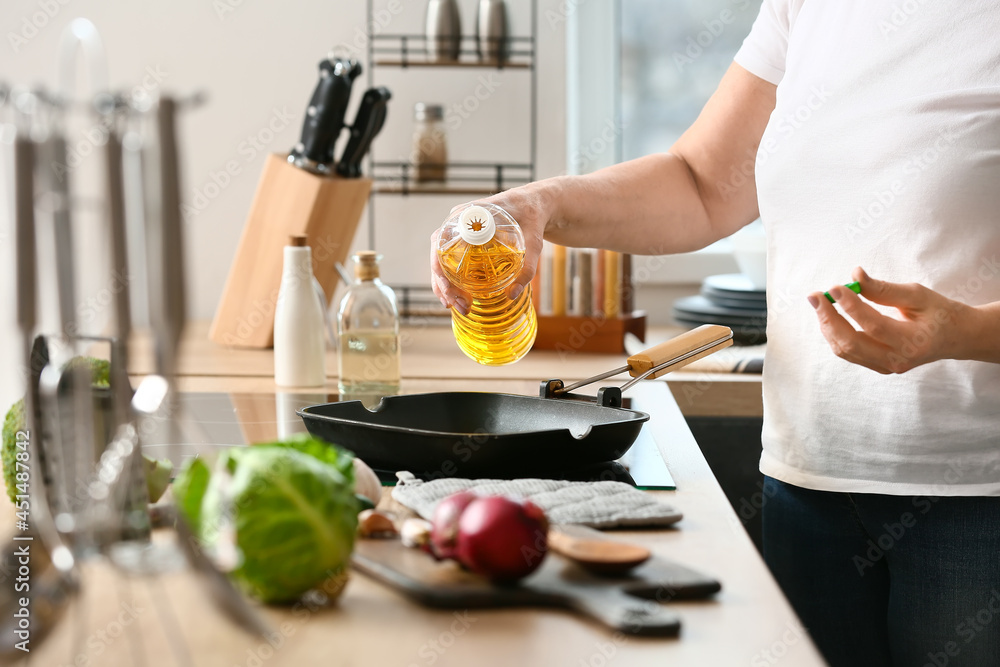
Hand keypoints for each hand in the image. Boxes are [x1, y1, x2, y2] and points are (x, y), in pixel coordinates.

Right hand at [430, 180, 555, 314]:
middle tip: (455, 304)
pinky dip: (451, 278)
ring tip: (457, 306)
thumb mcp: (533, 242)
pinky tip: (456, 297)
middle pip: (438, 254)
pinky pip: (451, 259)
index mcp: (468, 215)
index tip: (450, 289)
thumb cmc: (531, 217)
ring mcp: (460, 231)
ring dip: (444, 284)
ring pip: (441, 259)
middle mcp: (458, 222)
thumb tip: (512, 295)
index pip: (441, 242)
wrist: (533, 204)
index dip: (439, 268)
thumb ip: (527, 267)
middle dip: (442, 283)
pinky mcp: (465, 240)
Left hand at [806, 267, 978, 373]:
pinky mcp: (879, 367)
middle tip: (815, 296)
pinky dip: (835, 334)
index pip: (874, 325)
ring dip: (828, 326)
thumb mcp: (917, 295)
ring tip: (820, 303)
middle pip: (853, 343)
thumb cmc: (938, 312)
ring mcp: (887, 367)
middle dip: (828, 318)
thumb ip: (885, 289)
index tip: (834, 288)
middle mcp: (898, 360)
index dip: (851, 306)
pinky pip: (850, 353)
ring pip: (846, 350)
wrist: (955, 337)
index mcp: (913, 342)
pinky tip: (830, 317)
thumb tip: (855, 276)